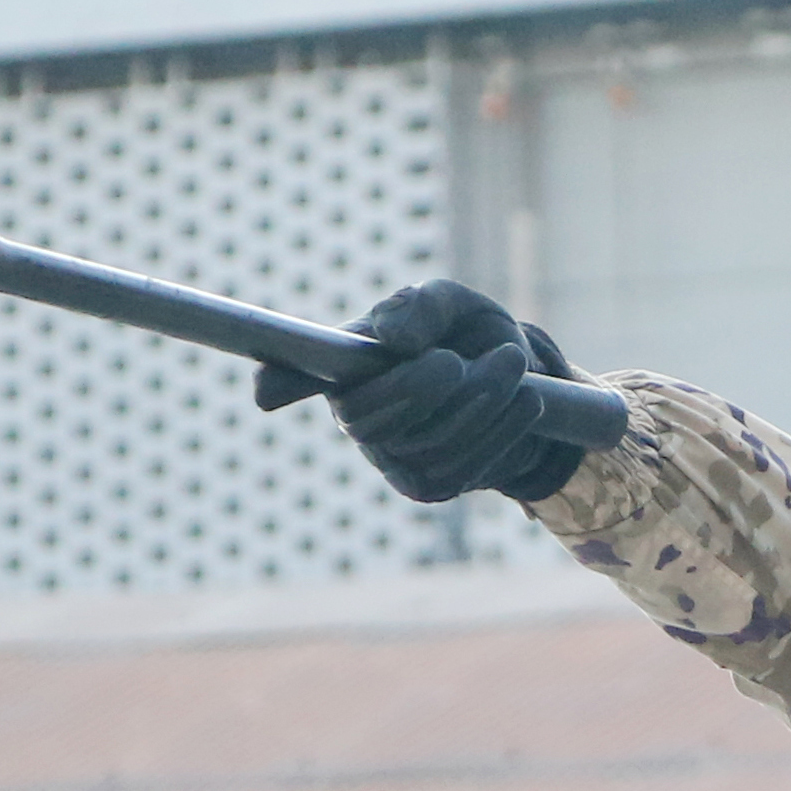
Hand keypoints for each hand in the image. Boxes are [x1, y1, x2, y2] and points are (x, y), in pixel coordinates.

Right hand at [259, 279, 597, 503]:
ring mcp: (390, 458)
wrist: (518, 380)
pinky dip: (499, 430)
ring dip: (476, 403)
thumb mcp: (451, 304)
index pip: (295, 374)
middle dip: (417, 389)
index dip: (280, 381)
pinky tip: (525, 400)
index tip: (264, 392)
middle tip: (458, 359)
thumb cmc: (465, 333)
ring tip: (511, 362)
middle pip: (366, 419)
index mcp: (344, 366)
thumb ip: (421, 307)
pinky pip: (460, 468)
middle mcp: (355, 416)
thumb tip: (395, 339)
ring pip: (424, 444)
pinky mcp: (429, 486)